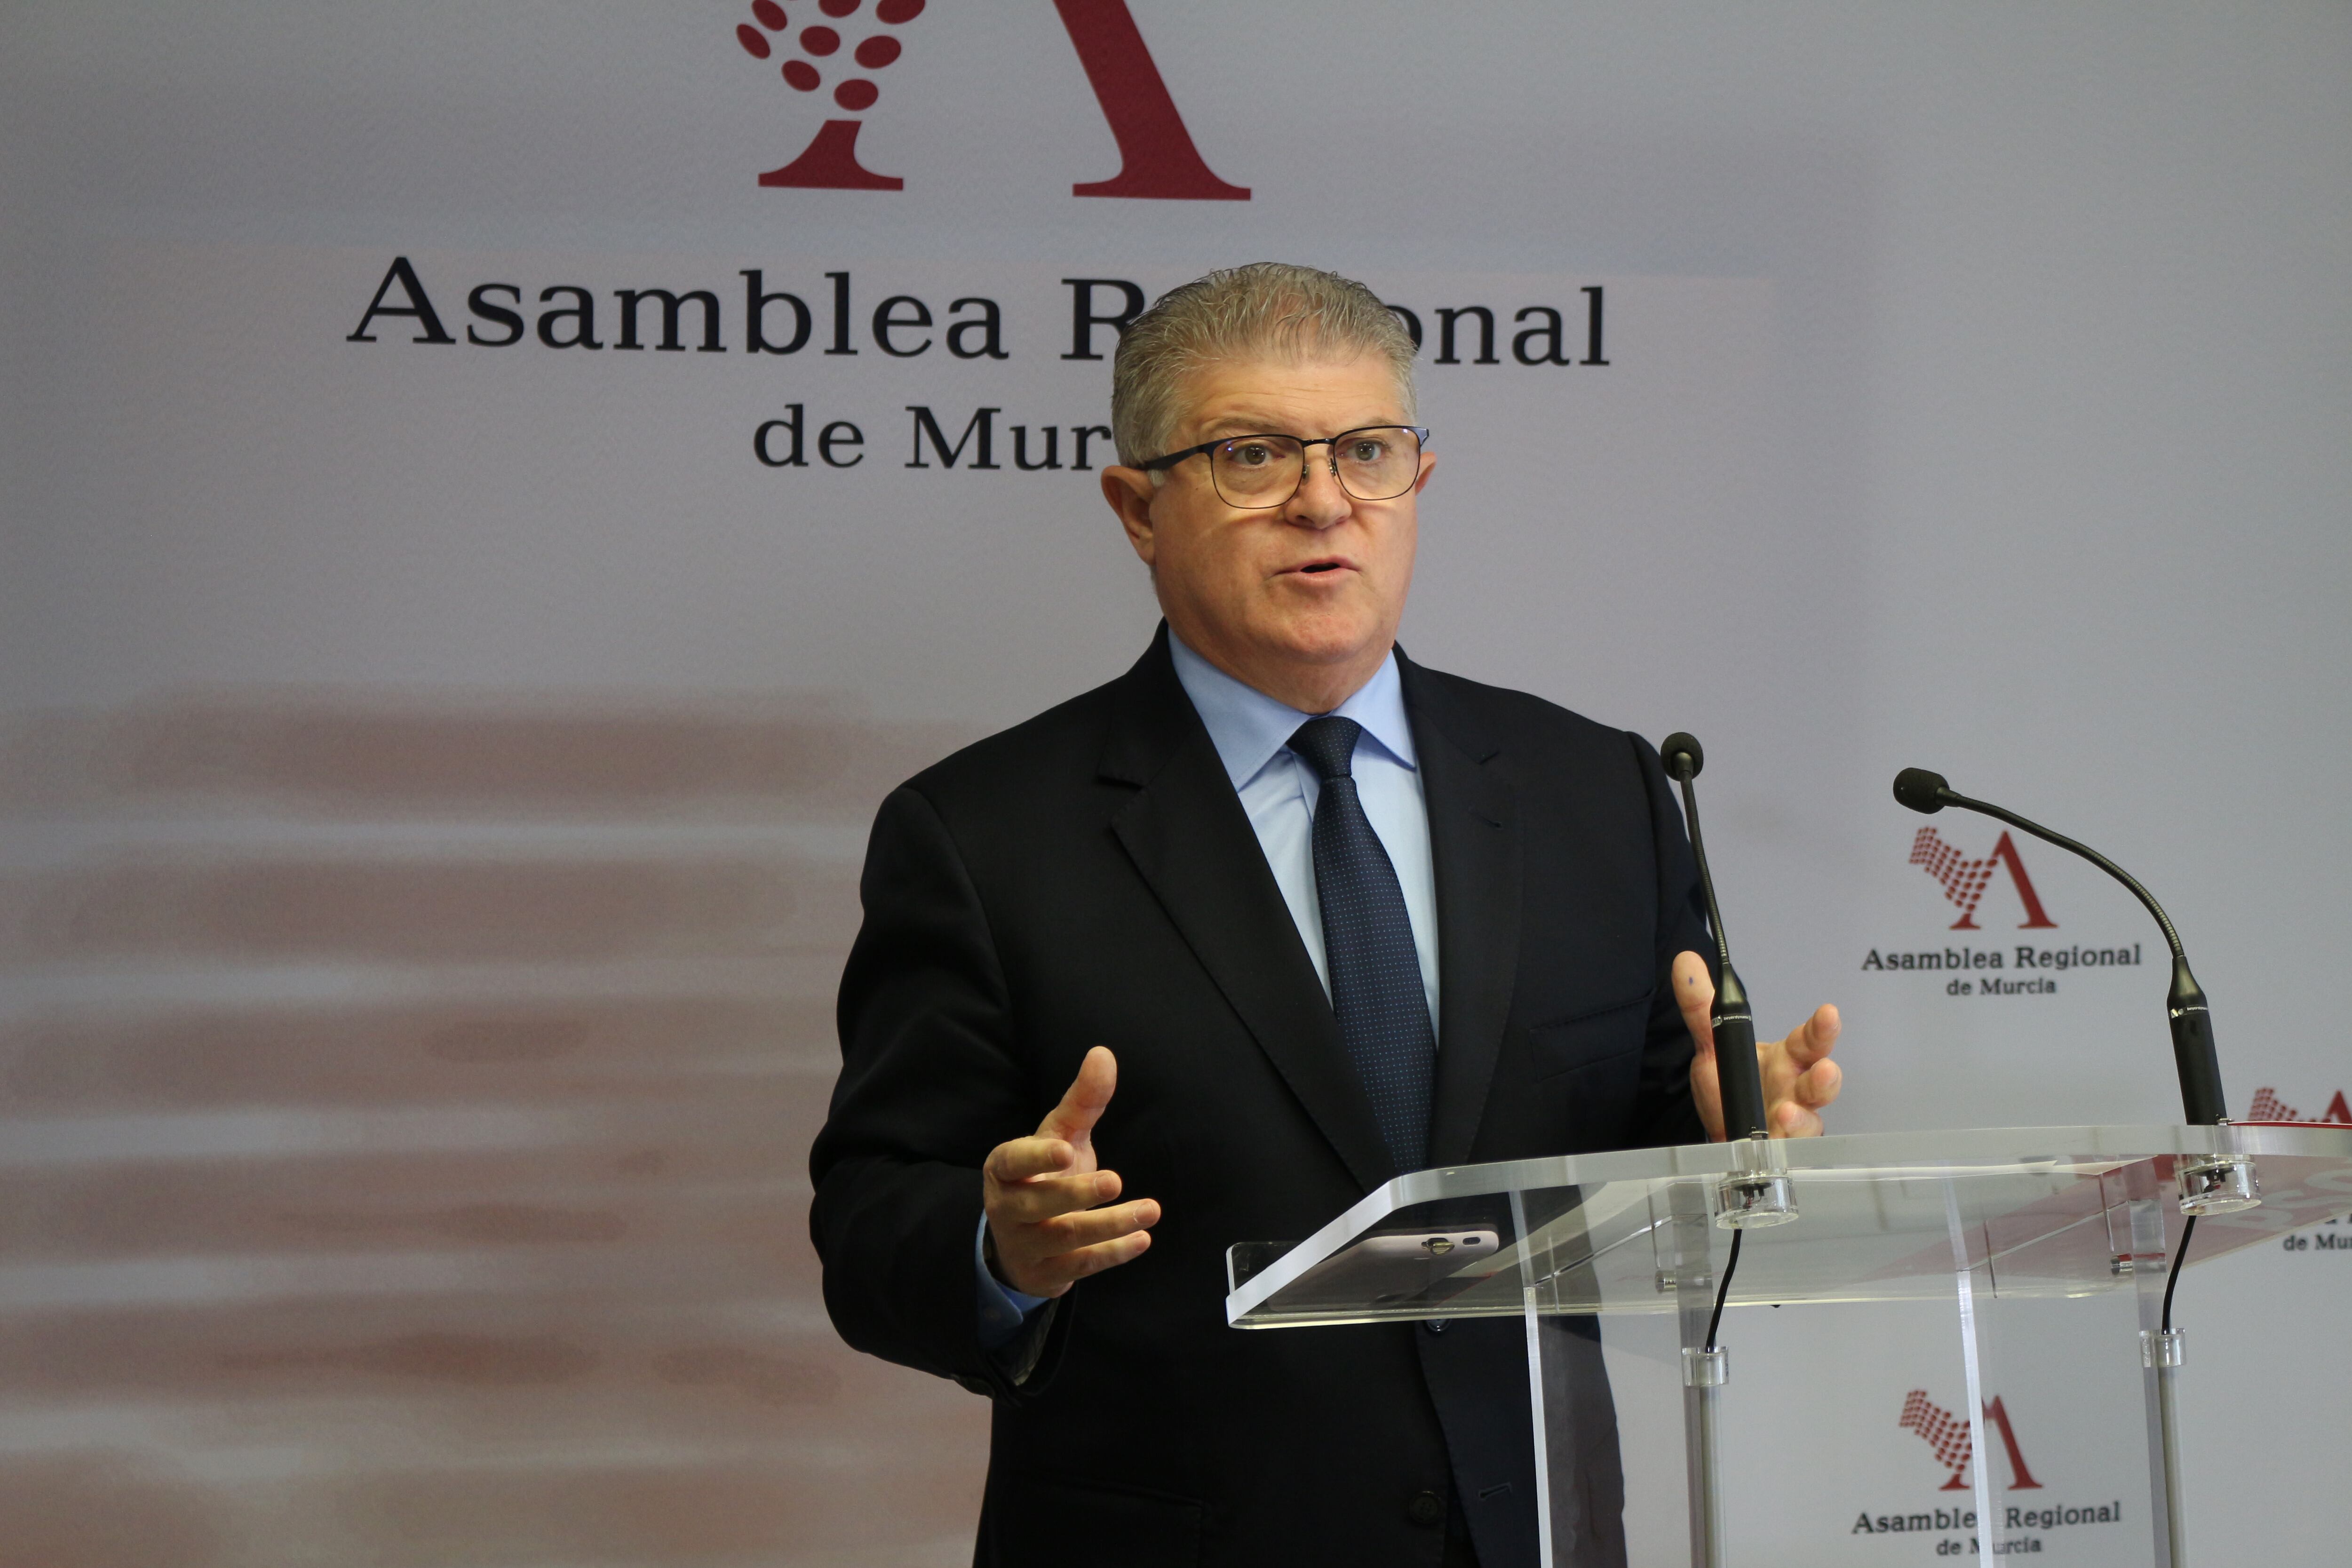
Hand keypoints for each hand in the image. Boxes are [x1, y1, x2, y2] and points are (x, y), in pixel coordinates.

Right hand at [982, 1046, 1160, 1297]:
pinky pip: (1080, 1265)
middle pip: (1037, 1203)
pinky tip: (1142, 1239)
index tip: (1065, 1149)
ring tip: (1149, 1210)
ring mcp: (1025, 1244)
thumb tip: (1103, 1053)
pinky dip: (1112, 1254)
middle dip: (1076, 1194)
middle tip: (1115, 1181)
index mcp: (1005, 1169)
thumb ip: (1081, 1100)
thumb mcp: (1059, 1136)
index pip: (1012, 1161)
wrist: (1022, 1242)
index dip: (1035, 1156)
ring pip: (1064, 1238)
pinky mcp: (1047, 1273)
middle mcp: (1008, 1208)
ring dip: (1108, 1226)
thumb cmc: (1043, 1175)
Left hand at [1672, 951, 1842, 1139]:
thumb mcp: (1711, 1045)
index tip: (1828, 1014)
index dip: (1821, 1028)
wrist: (1720, 1130)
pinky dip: (1782, 1146)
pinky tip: (1773, 1142)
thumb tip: (1685, 963)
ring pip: (1809, 1120)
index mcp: (1785, 1059)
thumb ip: (1700, 1007)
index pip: (1810, 1040)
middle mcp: (1795, 1089)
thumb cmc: (1729, 1085)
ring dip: (1801, 1118)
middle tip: (1824, 1070)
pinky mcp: (1781, 1149)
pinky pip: (1789, 1150)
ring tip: (1785, 1112)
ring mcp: (1792, 1122)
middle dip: (1826, 1077)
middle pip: (1822, 1081)